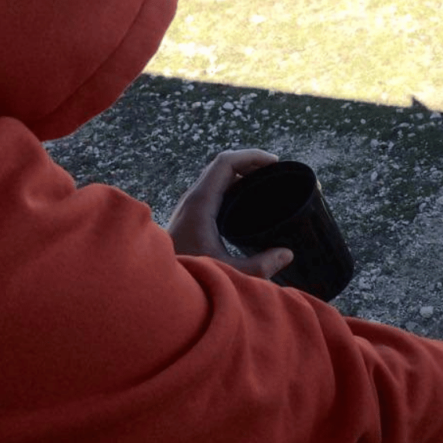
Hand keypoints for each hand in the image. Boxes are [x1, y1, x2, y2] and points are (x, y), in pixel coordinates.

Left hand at [167, 149, 293, 278]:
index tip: (276, 163)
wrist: (154, 286)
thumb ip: (260, 265)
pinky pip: (213, 190)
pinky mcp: (190, 217)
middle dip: (251, 163)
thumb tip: (287, 254)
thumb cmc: (188, 277)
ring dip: (241, 174)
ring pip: (217, 177)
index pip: (226, 162)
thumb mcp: (229, 272)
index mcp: (201, 203)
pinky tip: (247, 202)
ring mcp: (189, 206)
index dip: (252, 156)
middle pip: (223, 166)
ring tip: (266, 182)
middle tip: (277, 173)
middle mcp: (193, 199)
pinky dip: (233, 187)